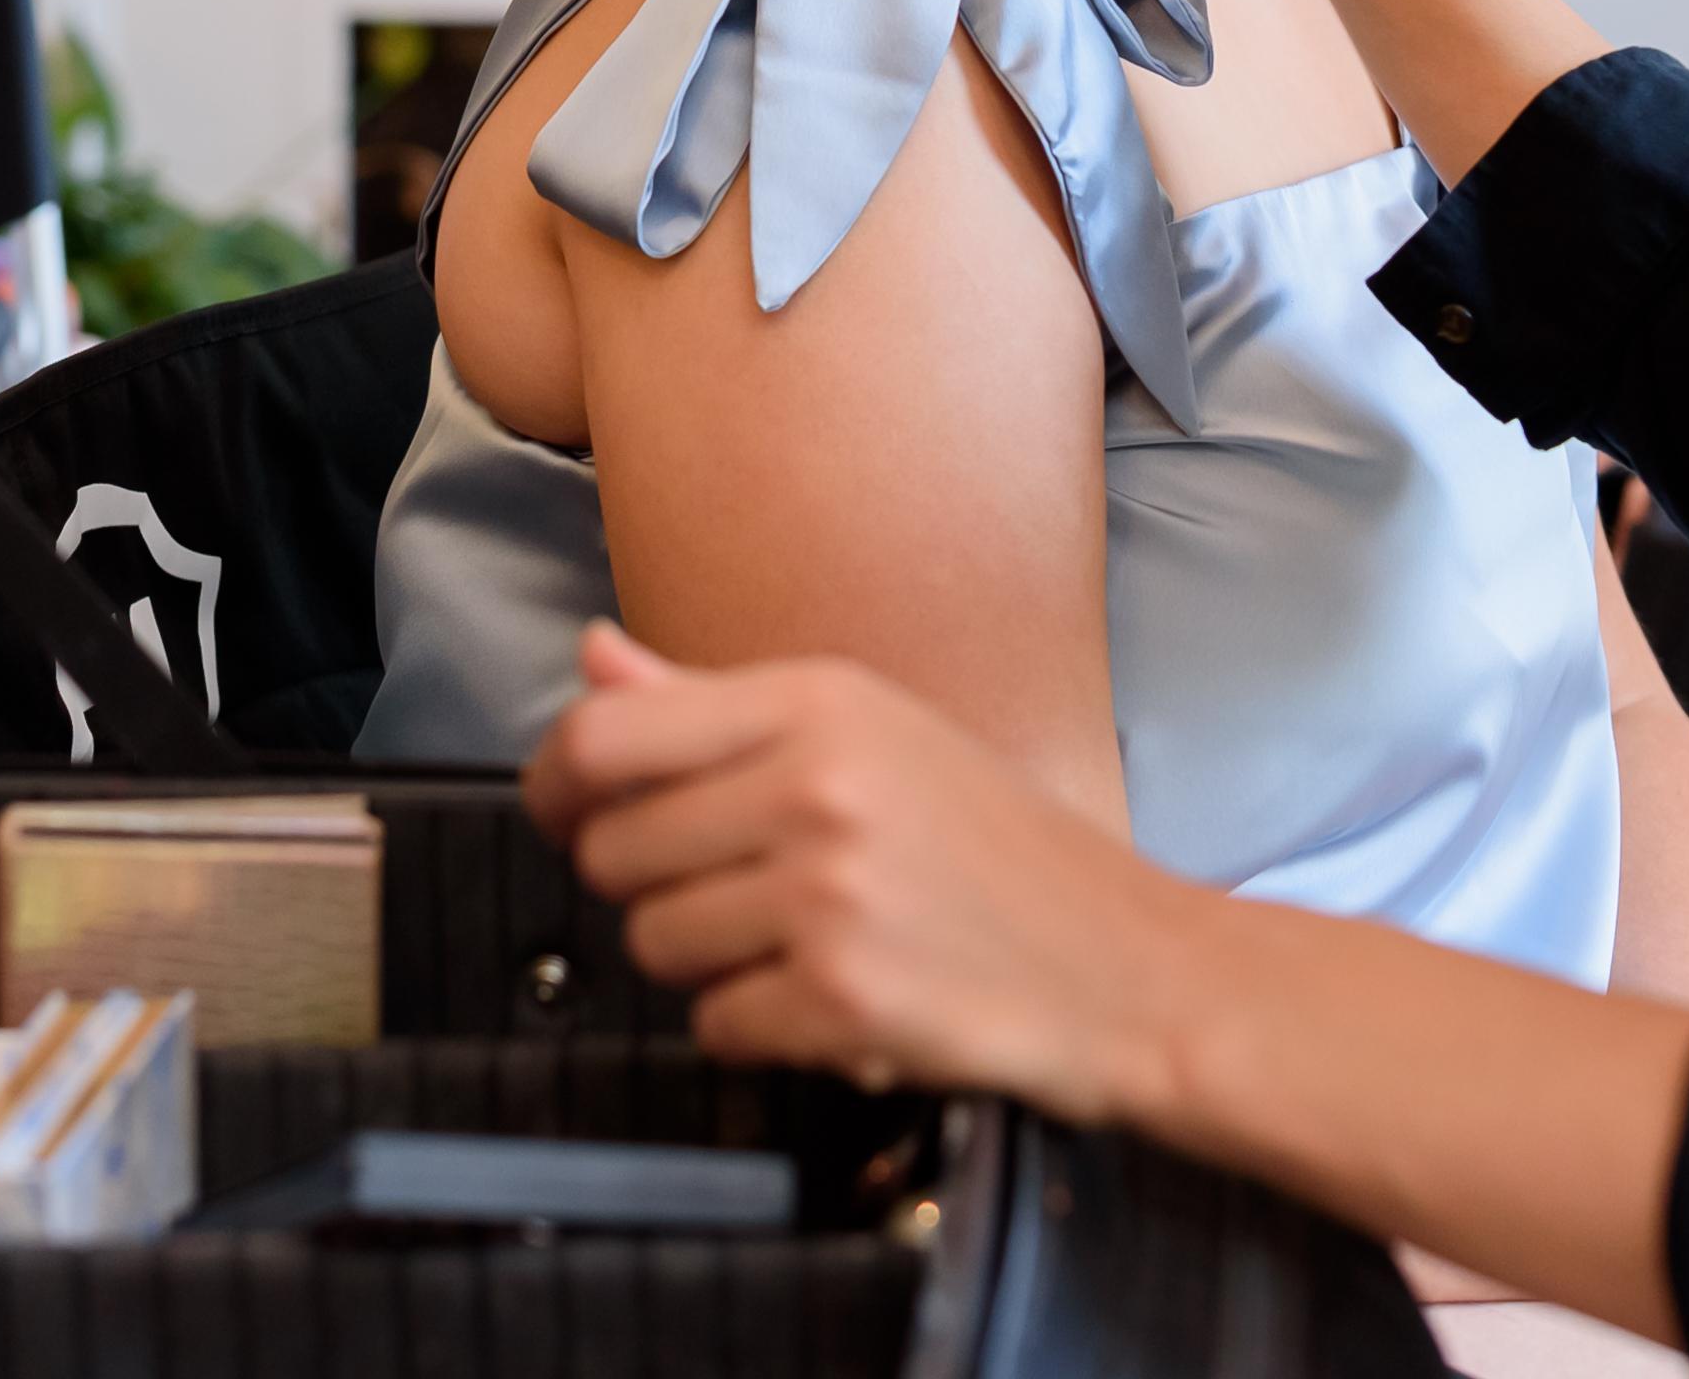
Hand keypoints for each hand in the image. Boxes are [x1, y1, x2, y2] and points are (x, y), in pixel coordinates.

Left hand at [527, 624, 1205, 1129]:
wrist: (1133, 966)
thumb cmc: (1005, 850)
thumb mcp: (873, 733)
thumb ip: (714, 703)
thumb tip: (593, 658)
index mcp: (819, 702)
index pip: (604, 734)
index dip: (555, 782)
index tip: (561, 810)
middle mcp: (816, 786)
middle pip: (613, 849)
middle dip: (653, 885)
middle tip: (740, 892)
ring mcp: (827, 894)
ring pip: (654, 944)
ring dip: (708, 963)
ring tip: (801, 943)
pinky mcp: (840, 997)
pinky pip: (715, 1026)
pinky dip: (759, 1029)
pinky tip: (830, 998)